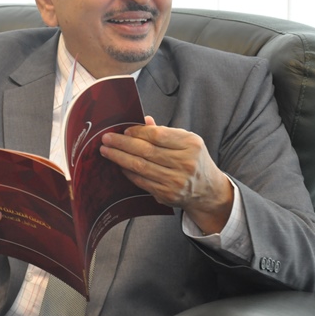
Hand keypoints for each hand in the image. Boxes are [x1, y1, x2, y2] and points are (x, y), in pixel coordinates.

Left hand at [100, 116, 232, 233]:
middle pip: (146, 151)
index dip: (138, 132)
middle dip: (122, 144)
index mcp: (191, 145)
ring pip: (140, 167)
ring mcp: (176, 181)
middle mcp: (185, 163)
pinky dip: (128, 172)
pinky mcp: (167, 194)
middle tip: (106, 139)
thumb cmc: (194, 160)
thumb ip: (165, 132)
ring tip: (106, 151)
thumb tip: (143, 121)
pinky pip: (141, 181)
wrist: (208, 190)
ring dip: (119, 158)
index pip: (158, 135)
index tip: (124, 130)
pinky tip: (120, 165)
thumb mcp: (187, 141)